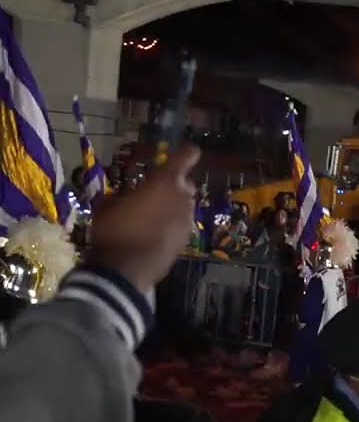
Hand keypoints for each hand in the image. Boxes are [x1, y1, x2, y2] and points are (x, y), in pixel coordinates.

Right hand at [89, 146, 199, 292]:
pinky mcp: (186, 239)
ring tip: (152, 214)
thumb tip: (129, 193)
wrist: (126, 269)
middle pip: (184, 185)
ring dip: (173, 206)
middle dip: (173, 186)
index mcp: (165, 182)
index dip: (187, 154)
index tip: (188, 151)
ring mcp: (188, 220)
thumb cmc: (113, 229)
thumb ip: (125, 193)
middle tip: (154, 192)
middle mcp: (182, 198)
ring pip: (184, 205)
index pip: (185, 158)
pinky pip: (180, 224)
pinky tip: (155, 232)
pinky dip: (171, 223)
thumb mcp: (108, 204)